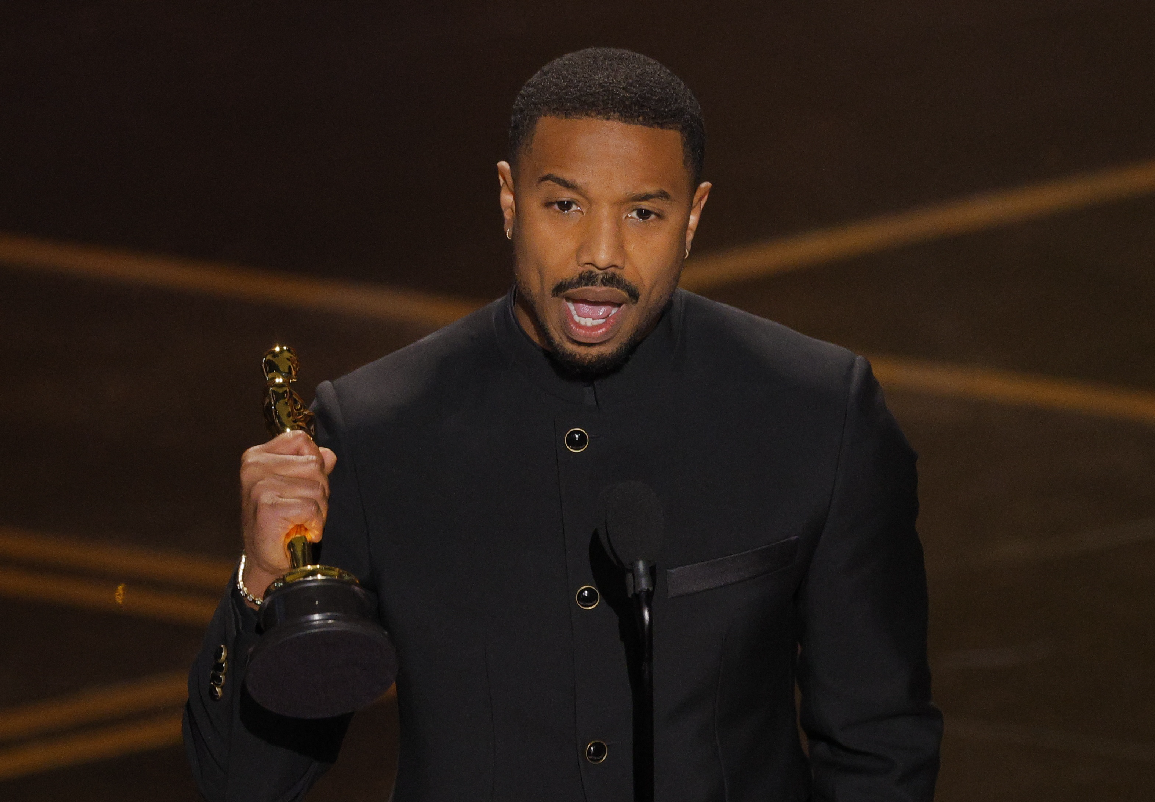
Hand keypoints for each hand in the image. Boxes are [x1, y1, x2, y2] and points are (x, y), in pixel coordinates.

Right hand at [239, 430, 336, 607]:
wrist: (267, 560)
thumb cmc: (283, 521)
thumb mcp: (297, 486)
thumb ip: (313, 467)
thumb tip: (329, 454)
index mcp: (256, 456)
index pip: (301, 440)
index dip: (314, 462)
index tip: (302, 484)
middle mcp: (253, 468)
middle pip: (314, 464)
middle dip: (320, 490)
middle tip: (302, 509)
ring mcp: (259, 487)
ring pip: (317, 487)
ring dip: (318, 509)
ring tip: (300, 520)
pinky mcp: (267, 508)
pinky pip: (312, 508)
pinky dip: (315, 523)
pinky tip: (300, 531)